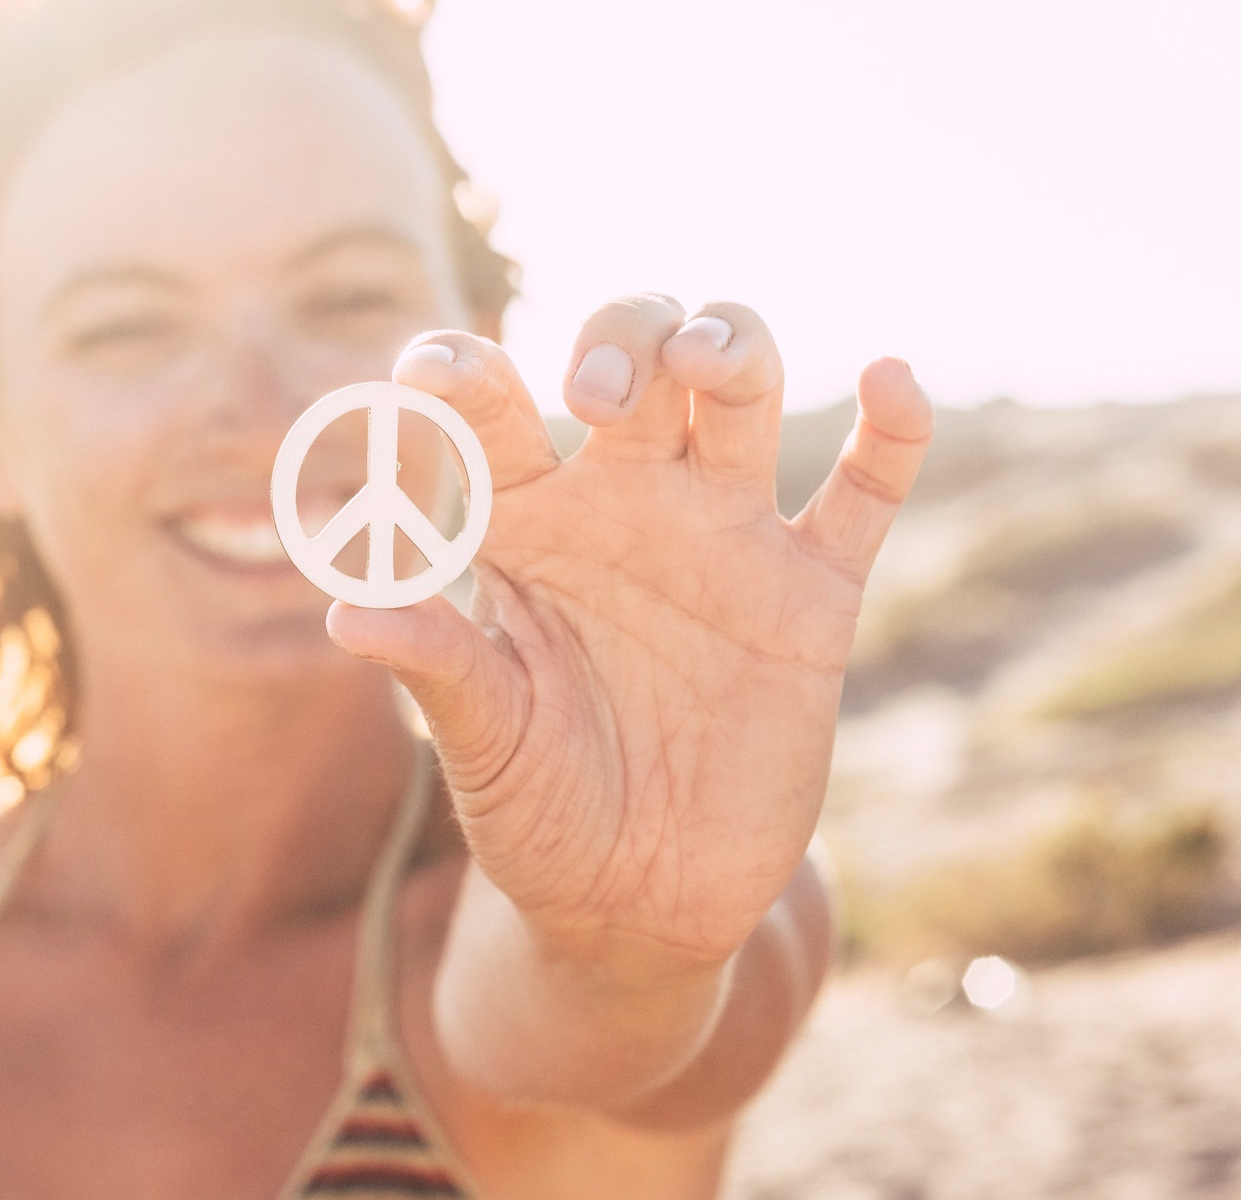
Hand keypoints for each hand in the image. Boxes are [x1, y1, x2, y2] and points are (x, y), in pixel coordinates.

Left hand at [328, 295, 932, 969]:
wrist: (640, 902)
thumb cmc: (537, 810)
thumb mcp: (481, 741)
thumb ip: (437, 662)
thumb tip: (348, 608)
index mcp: (526, 524)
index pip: (488, 414)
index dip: (461, 371)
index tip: (431, 371)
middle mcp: (622, 504)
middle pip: (633, 361)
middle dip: (620, 340)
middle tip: (593, 394)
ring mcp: (721, 538)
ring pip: (740, 391)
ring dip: (730, 344)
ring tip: (704, 359)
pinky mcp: (810, 597)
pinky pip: (865, 494)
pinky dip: (892, 431)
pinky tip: (890, 377)